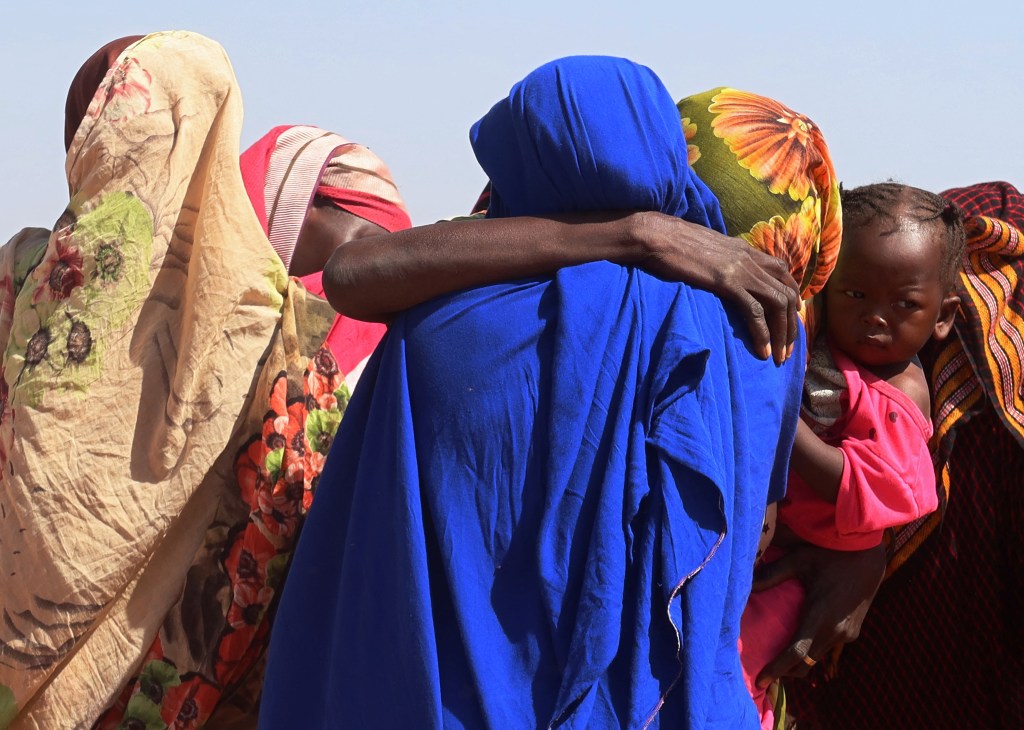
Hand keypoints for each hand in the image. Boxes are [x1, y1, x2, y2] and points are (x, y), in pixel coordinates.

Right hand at [634, 212, 800, 363]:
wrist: (657, 235)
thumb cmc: (673, 242)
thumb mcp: (707, 248)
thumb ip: (722, 259)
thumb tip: (722, 272)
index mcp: (745, 250)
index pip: (783, 272)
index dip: (792, 296)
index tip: (792, 317)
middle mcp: (750, 259)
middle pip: (786, 293)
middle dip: (791, 325)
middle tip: (788, 349)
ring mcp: (740, 270)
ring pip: (777, 304)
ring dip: (782, 334)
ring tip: (779, 356)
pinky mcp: (727, 282)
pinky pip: (755, 311)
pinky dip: (762, 333)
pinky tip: (763, 351)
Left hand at [750, 542, 885, 686]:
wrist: (869, 558)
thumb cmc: (831, 555)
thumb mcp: (799, 560)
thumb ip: (773, 573)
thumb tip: (747, 585)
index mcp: (821, 615)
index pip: (796, 652)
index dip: (777, 669)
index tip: (760, 681)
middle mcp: (835, 631)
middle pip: (805, 663)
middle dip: (784, 671)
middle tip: (763, 673)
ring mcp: (847, 634)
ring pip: (817, 658)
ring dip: (798, 663)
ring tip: (778, 662)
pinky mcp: (853, 633)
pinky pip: (827, 648)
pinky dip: (812, 652)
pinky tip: (800, 644)